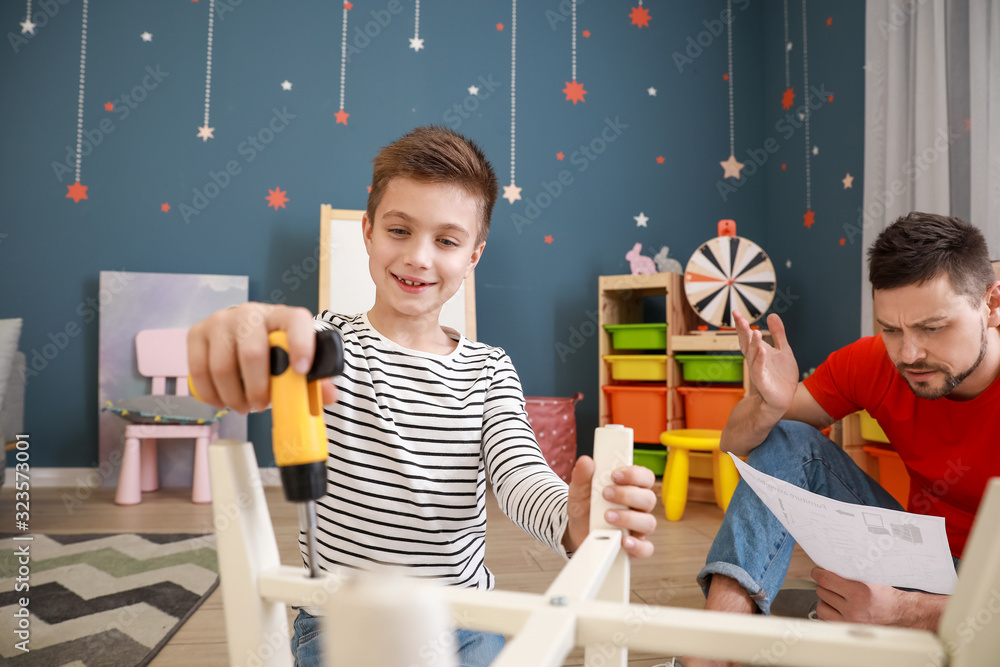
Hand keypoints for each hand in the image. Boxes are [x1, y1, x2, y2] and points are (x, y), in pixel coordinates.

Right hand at [187, 303, 337, 413]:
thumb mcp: (297, 357)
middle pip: (252, 353)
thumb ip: (315, 377)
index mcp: (283, 316)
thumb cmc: (274, 349)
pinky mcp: (198, 332)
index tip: (301, 370)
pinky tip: (222, 401)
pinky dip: (211, 394)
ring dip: (233, 396)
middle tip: (261, 406)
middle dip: (257, 388)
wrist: (244, 331)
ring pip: (223, 366)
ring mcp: (221, 321)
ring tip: (243, 406)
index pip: (296, 322)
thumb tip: (330, 396)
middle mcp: (250, 313)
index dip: (300, 345)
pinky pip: (199, 370)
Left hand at [563, 457, 656, 557]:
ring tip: (607, 516)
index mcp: (631, 488)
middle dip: (627, 495)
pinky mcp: (634, 547)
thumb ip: (583, 475)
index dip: (634, 474)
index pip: (645, 477)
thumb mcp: (579, 489)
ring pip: (648, 522)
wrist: (575, 530)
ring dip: (628, 518)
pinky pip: (646, 549)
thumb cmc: (585, 506)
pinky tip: (623, 541)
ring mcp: (638, 527)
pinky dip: (637, 546)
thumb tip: (585, 461)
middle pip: (648, 499)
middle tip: (606, 494)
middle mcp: (638, 507)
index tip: (615, 474)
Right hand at [734, 311, 798, 414]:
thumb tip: (772, 315)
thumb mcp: (783, 349)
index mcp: (758, 351)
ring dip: (752, 344)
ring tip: (754, 331)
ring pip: (752, 355)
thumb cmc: (781, 375)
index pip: (747, 336)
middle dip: (743, 331)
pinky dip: (760, 360)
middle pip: (746, 343)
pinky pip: (759, 370)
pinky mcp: (763, 381)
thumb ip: (778, 333)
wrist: (784, 398)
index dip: (741, 325)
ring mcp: (758, 370)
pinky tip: (762, 351)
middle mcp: (755, 360)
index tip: (736, 313)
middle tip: (739, 318)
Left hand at [812, 567, 944, 629]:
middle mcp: (853, 609)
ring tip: (835, 597)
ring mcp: (849, 622)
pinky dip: (828, 613)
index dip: (818, 573)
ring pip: (821, 607)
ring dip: (825, 600)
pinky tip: (837, 608)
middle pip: (822, 592)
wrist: (900, 615)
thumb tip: (831, 561)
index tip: (817, 571)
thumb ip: (852, 571)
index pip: (825, 580)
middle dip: (825, 586)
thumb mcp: (871, 578)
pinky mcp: (847, 630)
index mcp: (858, 593)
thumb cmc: (887, 596)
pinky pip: (825, 620)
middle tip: (833, 584)